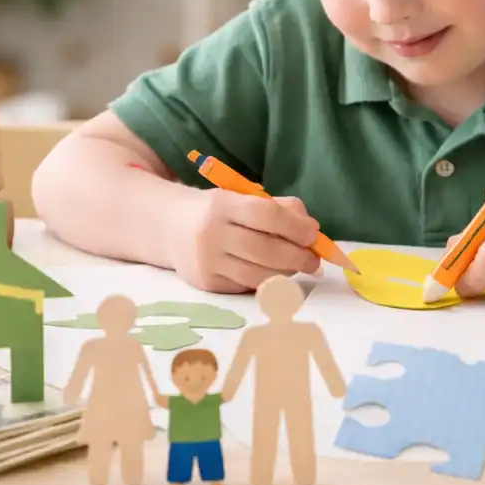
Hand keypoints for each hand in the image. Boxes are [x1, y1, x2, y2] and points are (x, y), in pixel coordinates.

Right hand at [166, 189, 321, 292]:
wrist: (170, 227)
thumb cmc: (217, 211)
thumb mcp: (241, 197)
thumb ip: (278, 208)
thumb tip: (311, 231)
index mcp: (222, 204)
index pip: (266, 215)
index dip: (295, 226)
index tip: (314, 233)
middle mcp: (211, 234)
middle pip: (265, 250)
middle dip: (298, 257)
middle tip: (314, 260)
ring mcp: (208, 262)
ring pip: (259, 275)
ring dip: (287, 273)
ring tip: (296, 267)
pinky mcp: (208, 283)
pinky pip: (247, 287)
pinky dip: (267, 282)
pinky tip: (274, 274)